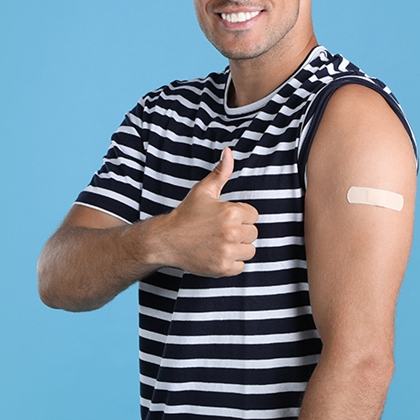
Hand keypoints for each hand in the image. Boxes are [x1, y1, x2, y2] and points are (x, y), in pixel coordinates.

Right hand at [158, 147, 258, 276]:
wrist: (166, 240)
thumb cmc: (186, 214)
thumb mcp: (203, 191)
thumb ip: (221, 173)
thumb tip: (228, 151)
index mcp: (232, 213)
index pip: (253, 215)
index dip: (240, 216)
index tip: (224, 218)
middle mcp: (232, 233)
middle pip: (253, 234)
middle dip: (240, 232)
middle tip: (220, 231)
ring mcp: (227, 252)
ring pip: (249, 251)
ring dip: (238, 248)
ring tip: (220, 242)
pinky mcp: (223, 268)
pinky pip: (241, 266)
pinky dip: (232, 263)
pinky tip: (218, 254)